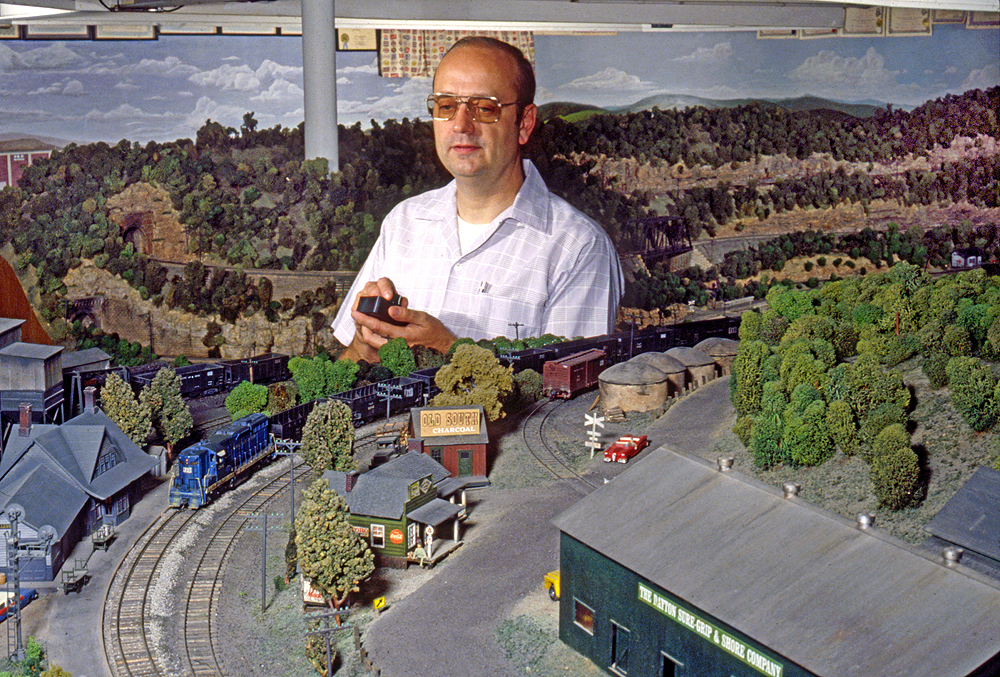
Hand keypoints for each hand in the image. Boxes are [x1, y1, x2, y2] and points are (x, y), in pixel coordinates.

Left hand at [341, 278, 456, 360]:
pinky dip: (376, 338)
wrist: (444, 347)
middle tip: (358, 317)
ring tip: (365, 323)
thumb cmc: (435, 332)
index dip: (365, 319)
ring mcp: (398, 351)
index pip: (379, 327)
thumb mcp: (423, 318)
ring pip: (376, 345)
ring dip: (368, 334)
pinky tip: (376, 331)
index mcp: (403, 335)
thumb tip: (390, 309)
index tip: (356, 313)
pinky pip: (383, 347)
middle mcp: (398, 345)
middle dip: (362, 328)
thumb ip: (406, 314)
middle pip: (372, 340)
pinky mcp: (399, 353)